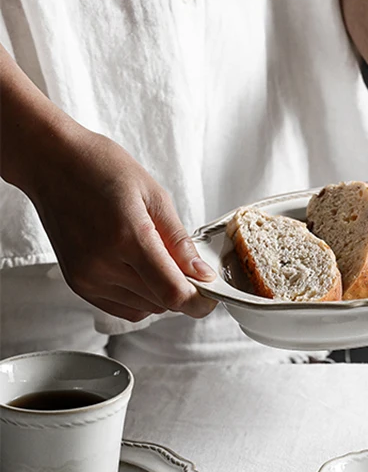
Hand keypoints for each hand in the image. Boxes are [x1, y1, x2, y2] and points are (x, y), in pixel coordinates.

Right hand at [22, 124, 216, 323]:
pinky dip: (140, 297)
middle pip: (161, 303)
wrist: (51, 163)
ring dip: (161, 293)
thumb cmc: (100, 168)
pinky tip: (140, 269)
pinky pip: (123, 308)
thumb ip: (180, 241)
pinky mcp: (78, 284)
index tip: (211, 293)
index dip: (199, 301)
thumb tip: (202, 273)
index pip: (172, 293)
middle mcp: (103, 265)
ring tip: (156, 257)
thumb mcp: (154, 196)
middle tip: (186, 263)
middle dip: (184, 290)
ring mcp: (87, 278)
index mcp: (127, 238)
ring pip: (145, 309)